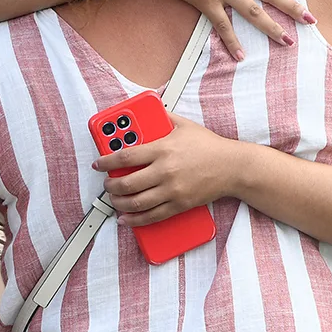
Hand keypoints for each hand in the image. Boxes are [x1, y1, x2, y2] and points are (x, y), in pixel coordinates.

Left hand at [95, 114, 237, 225]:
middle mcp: (165, 171)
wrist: (233, 166)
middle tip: (106, 183)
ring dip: (119, 203)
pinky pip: (152, 216)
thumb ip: (162, 118)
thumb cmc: (209, 145)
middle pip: (127, 183)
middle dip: (110, 185)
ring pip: (136, 202)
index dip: (106, 162)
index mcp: (162, 149)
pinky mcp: (180, 204)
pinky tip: (125, 219)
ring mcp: (172, 190)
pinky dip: (135, 220)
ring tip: (113, 199)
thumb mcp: (183, 125)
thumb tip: (147, 111)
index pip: (125, 157)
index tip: (98, 164)